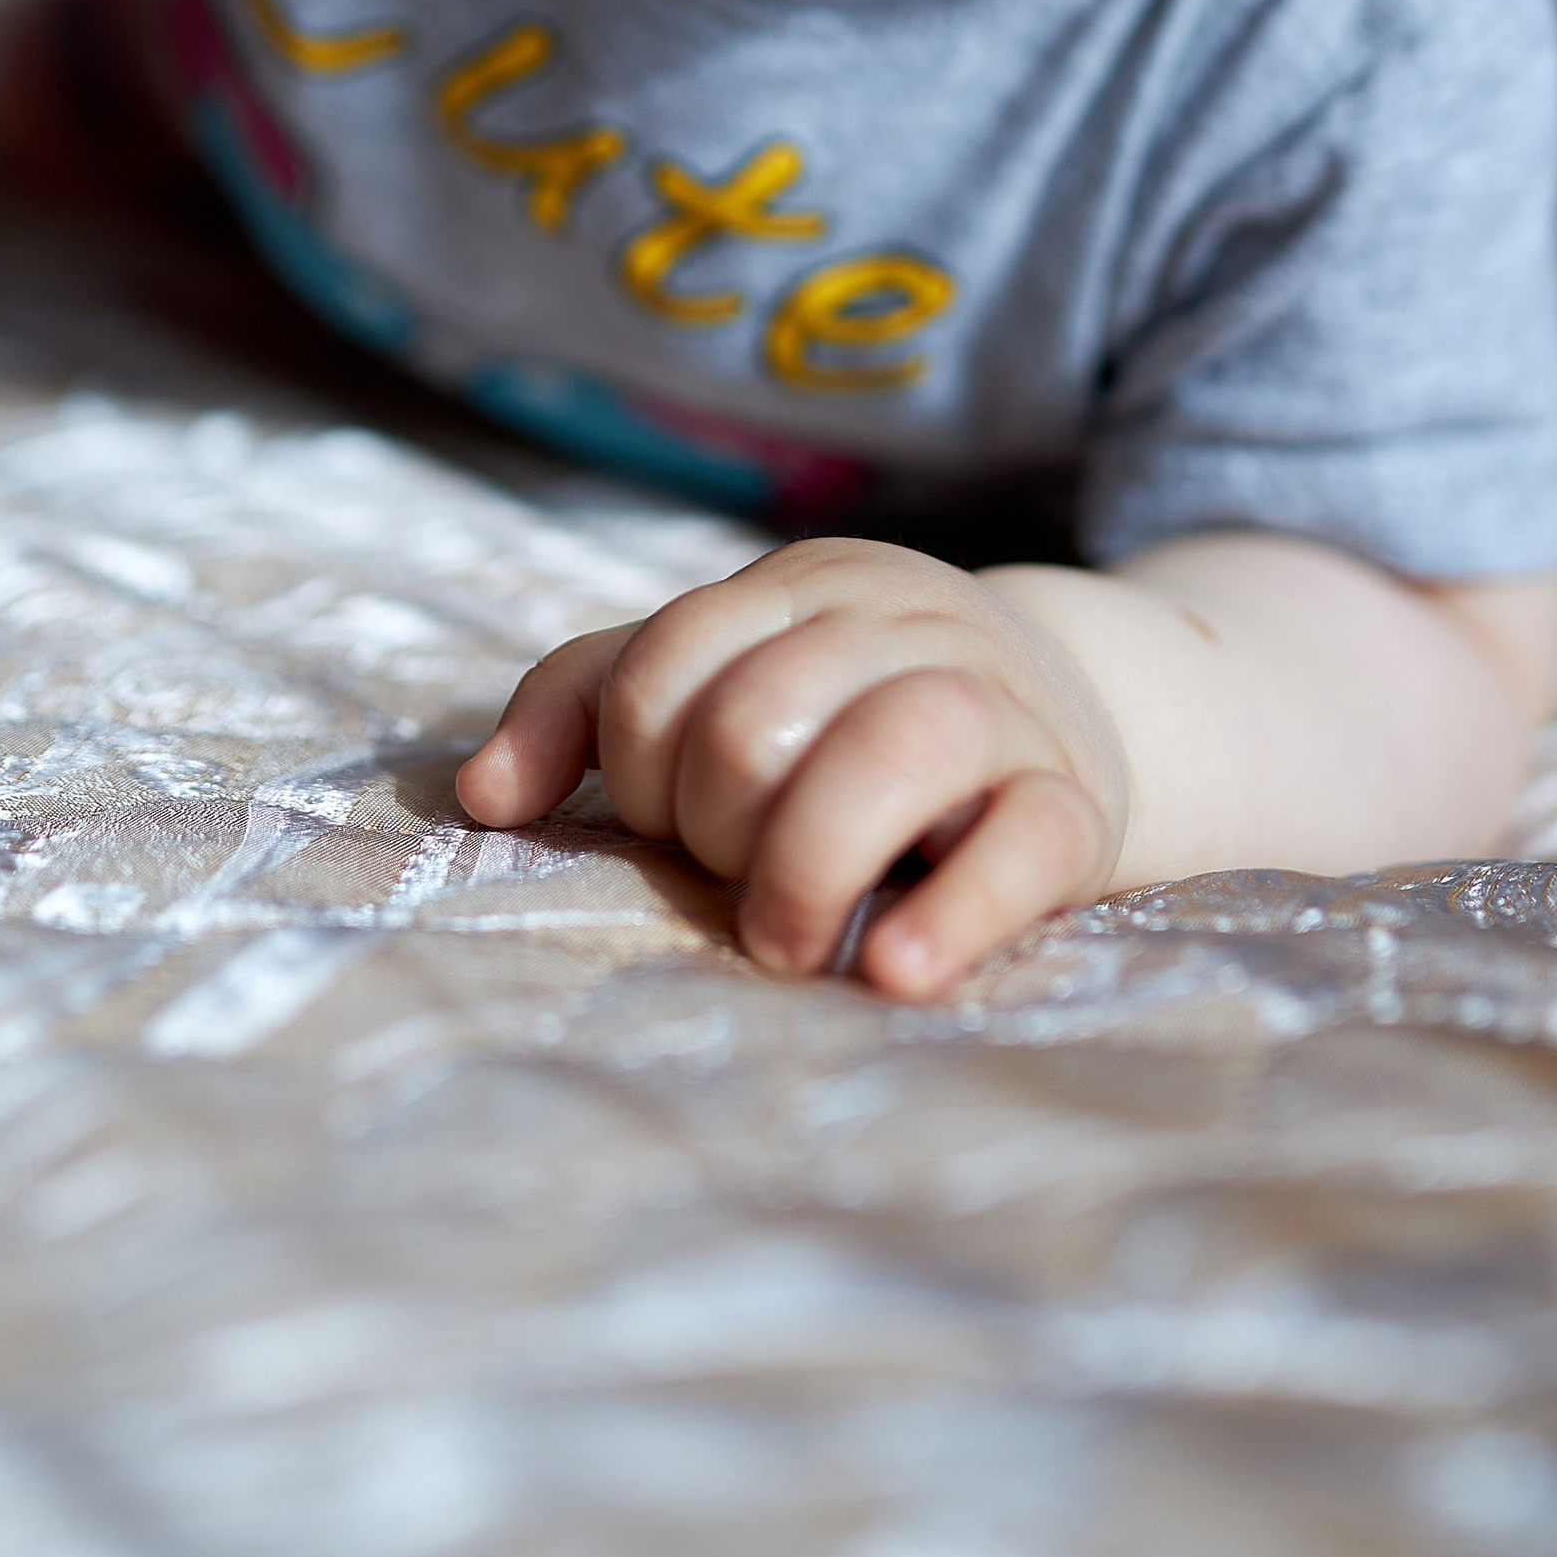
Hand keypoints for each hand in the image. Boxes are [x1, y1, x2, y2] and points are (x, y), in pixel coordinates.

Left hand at [455, 537, 1129, 998]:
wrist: (1078, 706)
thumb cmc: (850, 711)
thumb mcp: (728, 672)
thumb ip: (592, 705)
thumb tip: (479, 797)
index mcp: (802, 586)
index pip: (667, 662)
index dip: (637, 767)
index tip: (669, 828)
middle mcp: (900, 626)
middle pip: (760, 715)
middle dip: (719, 826)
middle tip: (740, 889)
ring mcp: (998, 708)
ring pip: (898, 746)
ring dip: (812, 861)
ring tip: (789, 946)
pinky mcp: (1073, 803)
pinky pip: (1025, 843)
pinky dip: (957, 911)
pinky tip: (897, 970)